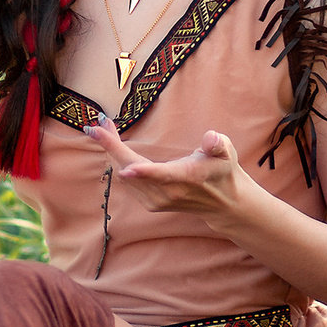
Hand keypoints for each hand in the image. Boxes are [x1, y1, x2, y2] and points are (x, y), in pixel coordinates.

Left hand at [85, 120, 246, 219]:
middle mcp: (167, 193)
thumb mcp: (226, 153)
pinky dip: (116, 162)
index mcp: (185, 178)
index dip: (142, 171)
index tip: (125, 166)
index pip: (161, 175)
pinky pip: (125, 182)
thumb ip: (217, 144)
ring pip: (123, 176)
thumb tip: (210, 138)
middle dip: (112, 146)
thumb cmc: (222, 170)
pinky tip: (114, 146)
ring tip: (104, 128)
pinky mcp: (149, 203)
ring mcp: (156, 201)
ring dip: (111, 152)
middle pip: (131, 170)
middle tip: (100, 124)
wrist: (222, 203)